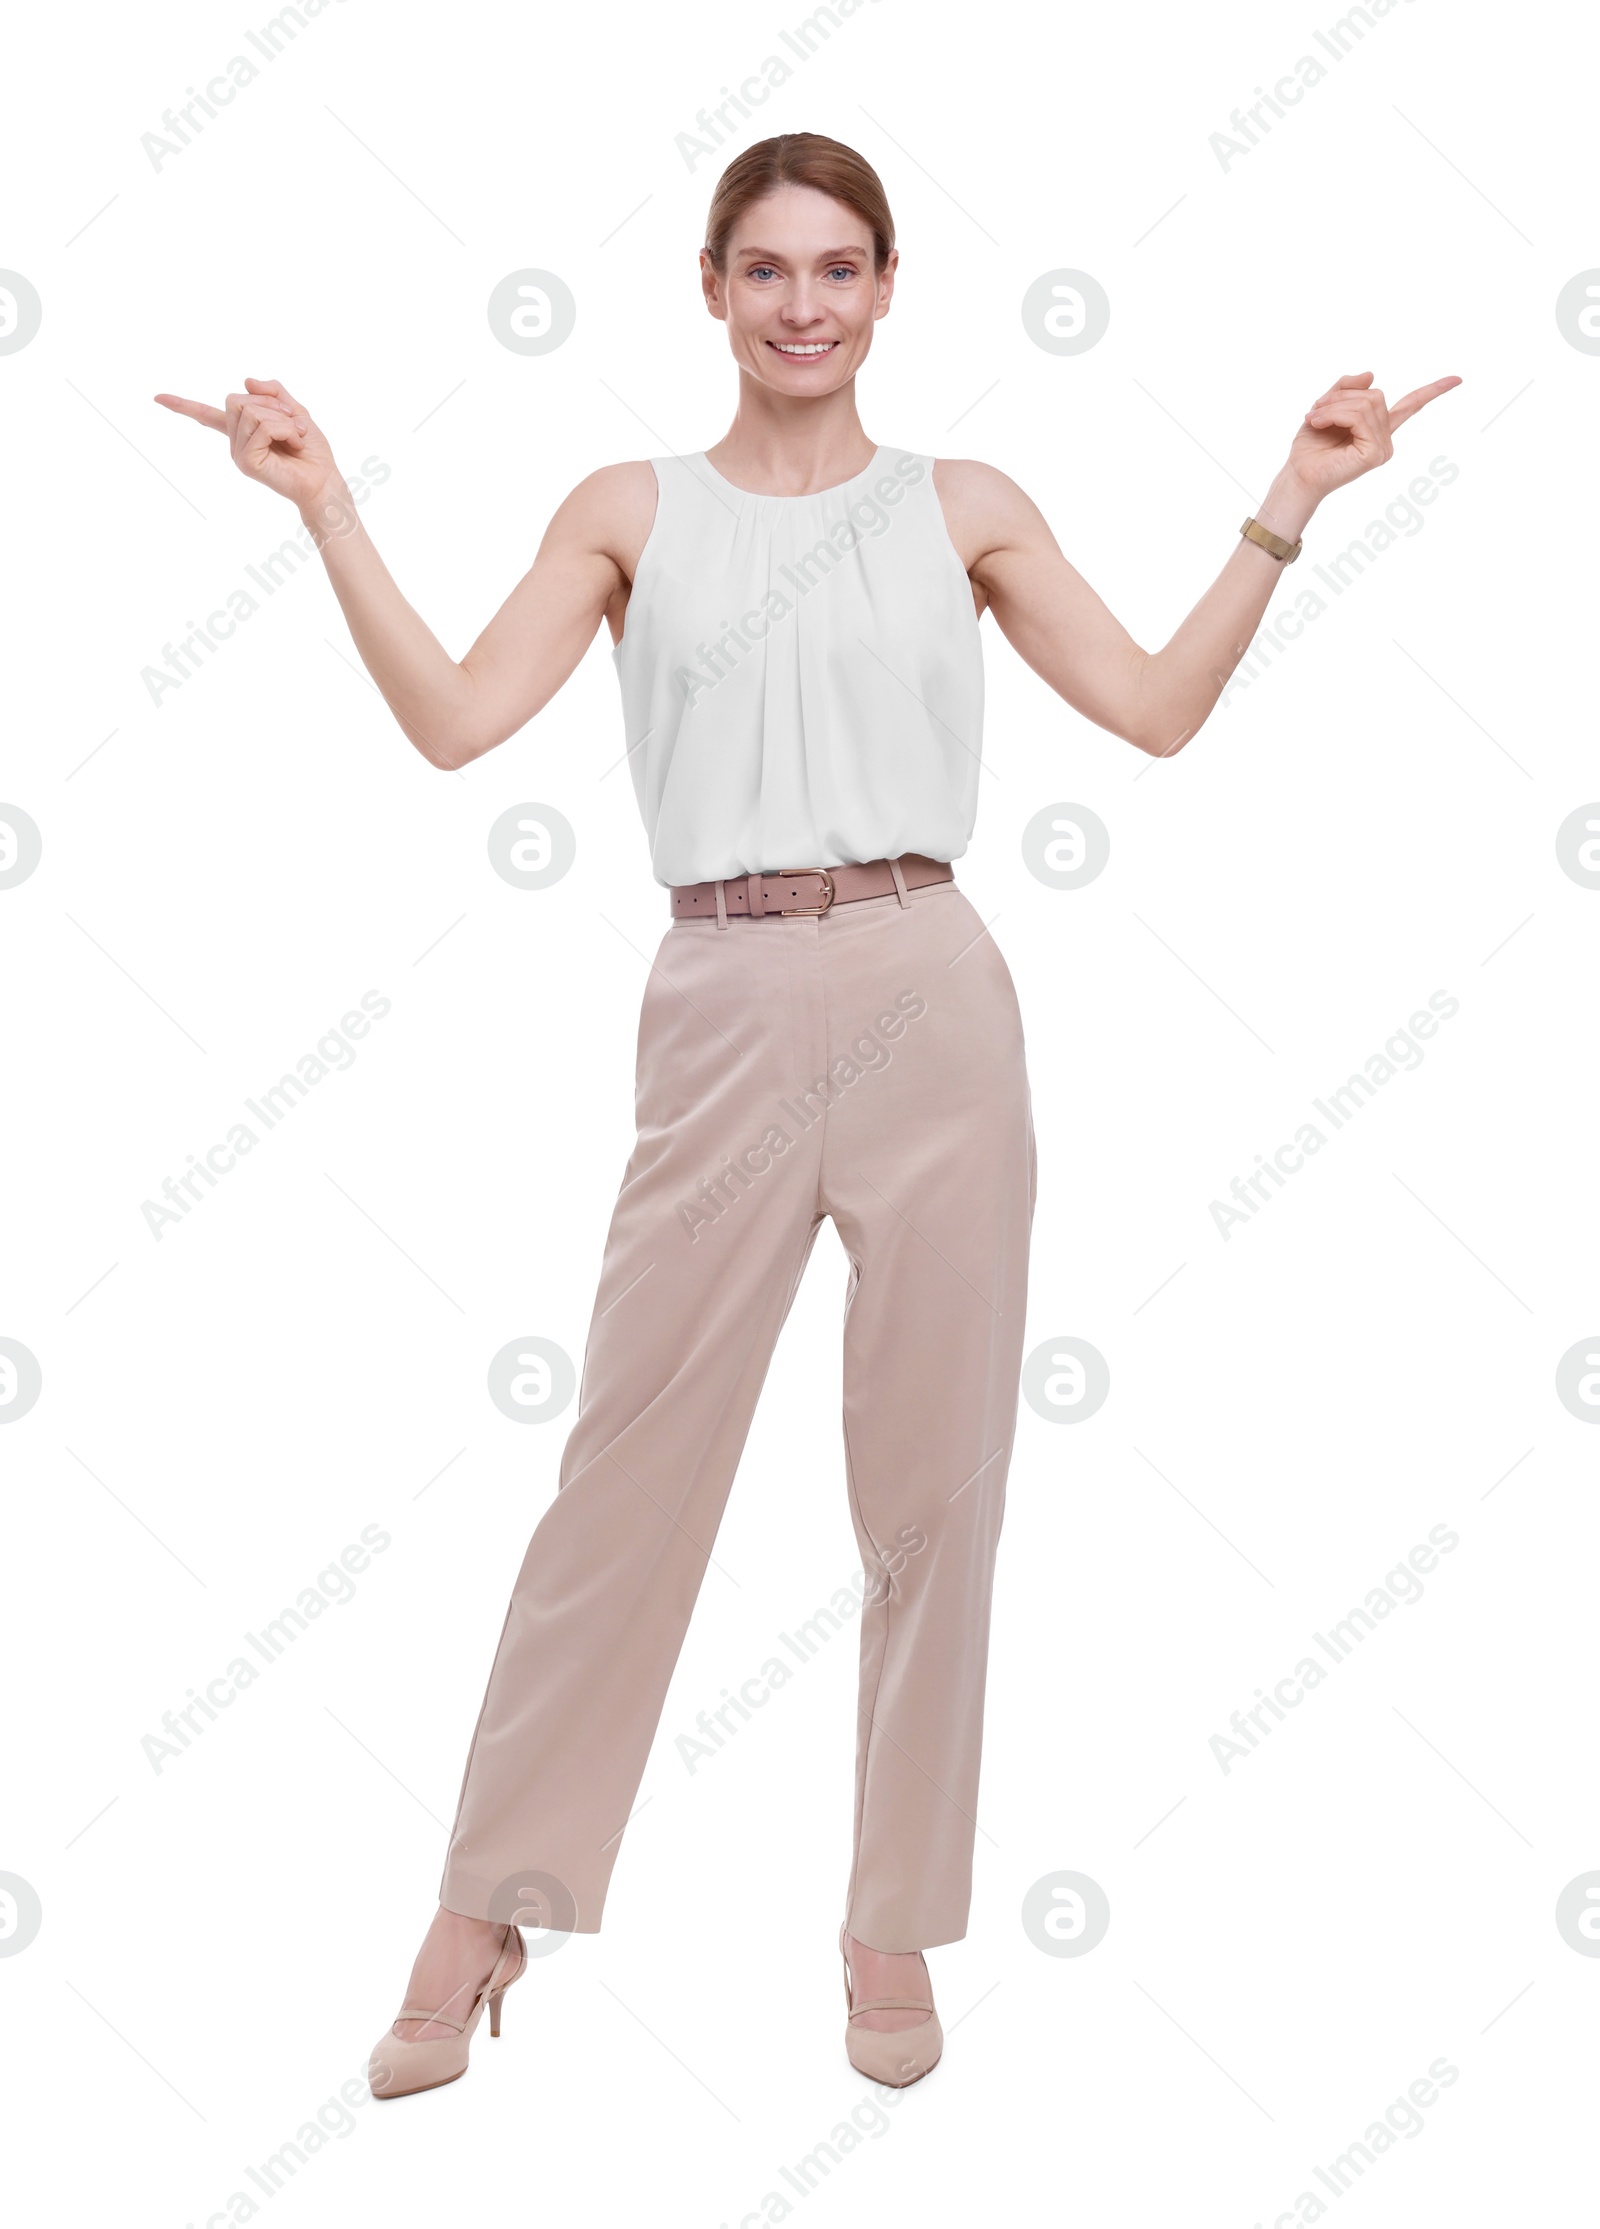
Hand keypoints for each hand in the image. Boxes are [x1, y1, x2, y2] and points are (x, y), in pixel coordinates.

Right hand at [153, 376, 341, 515]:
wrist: (324, 480)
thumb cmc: (312, 451)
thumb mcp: (295, 412)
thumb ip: (272, 393)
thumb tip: (245, 380)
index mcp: (244, 431)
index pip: (208, 415)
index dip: (182, 405)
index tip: (157, 397)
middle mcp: (236, 442)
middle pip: (235, 400)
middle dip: (268, 403)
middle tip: (292, 422)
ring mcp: (238, 454)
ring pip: (249, 411)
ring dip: (281, 418)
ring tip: (295, 436)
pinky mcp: (246, 462)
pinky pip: (261, 427)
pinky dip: (284, 428)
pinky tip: (293, 443)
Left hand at [1284, 370, 1460, 505]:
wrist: (1297, 475)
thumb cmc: (1310, 446)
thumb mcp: (1326, 406)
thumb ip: (1347, 388)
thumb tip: (1372, 374)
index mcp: (1377, 427)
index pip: (1411, 406)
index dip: (1433, 391)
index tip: (1458, 379)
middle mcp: (1385, 438)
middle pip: (1375, 395)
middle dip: (1341, 396)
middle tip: (1314, 411)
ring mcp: (1384, 448)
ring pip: (1367, 403)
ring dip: (1334, 405)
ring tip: (1314, 418)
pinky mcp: (1376, 455)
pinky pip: (1360, 417)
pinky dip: (1335, 415)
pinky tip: (1318, 424)